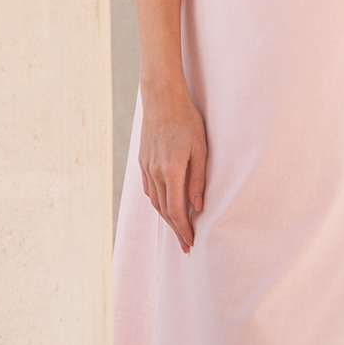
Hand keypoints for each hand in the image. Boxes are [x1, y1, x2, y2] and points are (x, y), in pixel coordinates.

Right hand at [138, 84, 207, 253]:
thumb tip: (198, 206)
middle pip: (164, 210)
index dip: (183, 229)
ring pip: (155, 201)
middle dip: (175, 229)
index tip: (190, 242)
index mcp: (171, 170)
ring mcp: (146, 167)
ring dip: (166, 217)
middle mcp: (155, 172)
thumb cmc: (187, 120)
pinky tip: (166, 205)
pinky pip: (149, 189)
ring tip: (178, 228)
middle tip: (185, 245)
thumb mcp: (201, 148)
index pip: (176, 210)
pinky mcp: (142, 162)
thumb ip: (199, 179)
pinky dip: (158, 202)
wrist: (162, 99)